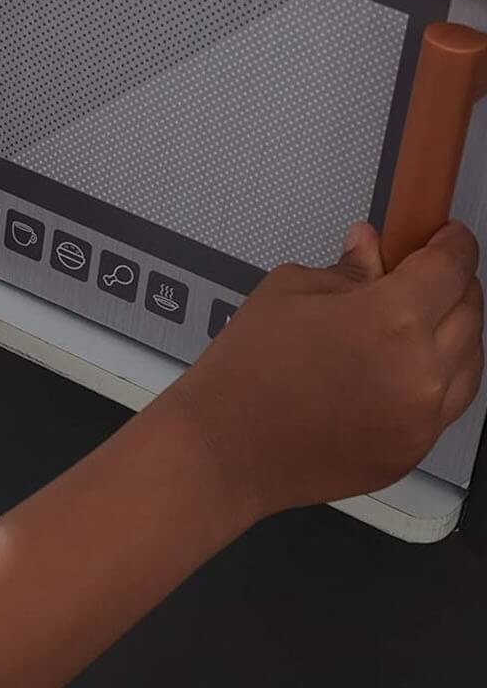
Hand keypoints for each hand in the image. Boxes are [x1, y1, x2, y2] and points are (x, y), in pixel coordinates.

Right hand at [159, 222, 483, 518]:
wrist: (225, 447)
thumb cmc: (244, 371)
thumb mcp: (286, 292)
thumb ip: (345, 269)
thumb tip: (371, 247)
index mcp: (390, 318)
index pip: (451, 267)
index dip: (453, 244)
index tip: (447, 237)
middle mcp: (421, 370)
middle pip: (470, 311)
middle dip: (453, 286)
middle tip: (421, 277)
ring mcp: (423, 417)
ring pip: (470, 361)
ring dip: (451, 334)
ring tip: (412, 326)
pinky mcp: (414, 450)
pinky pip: (448, 404)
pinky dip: (436, 379)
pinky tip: (398, 369)